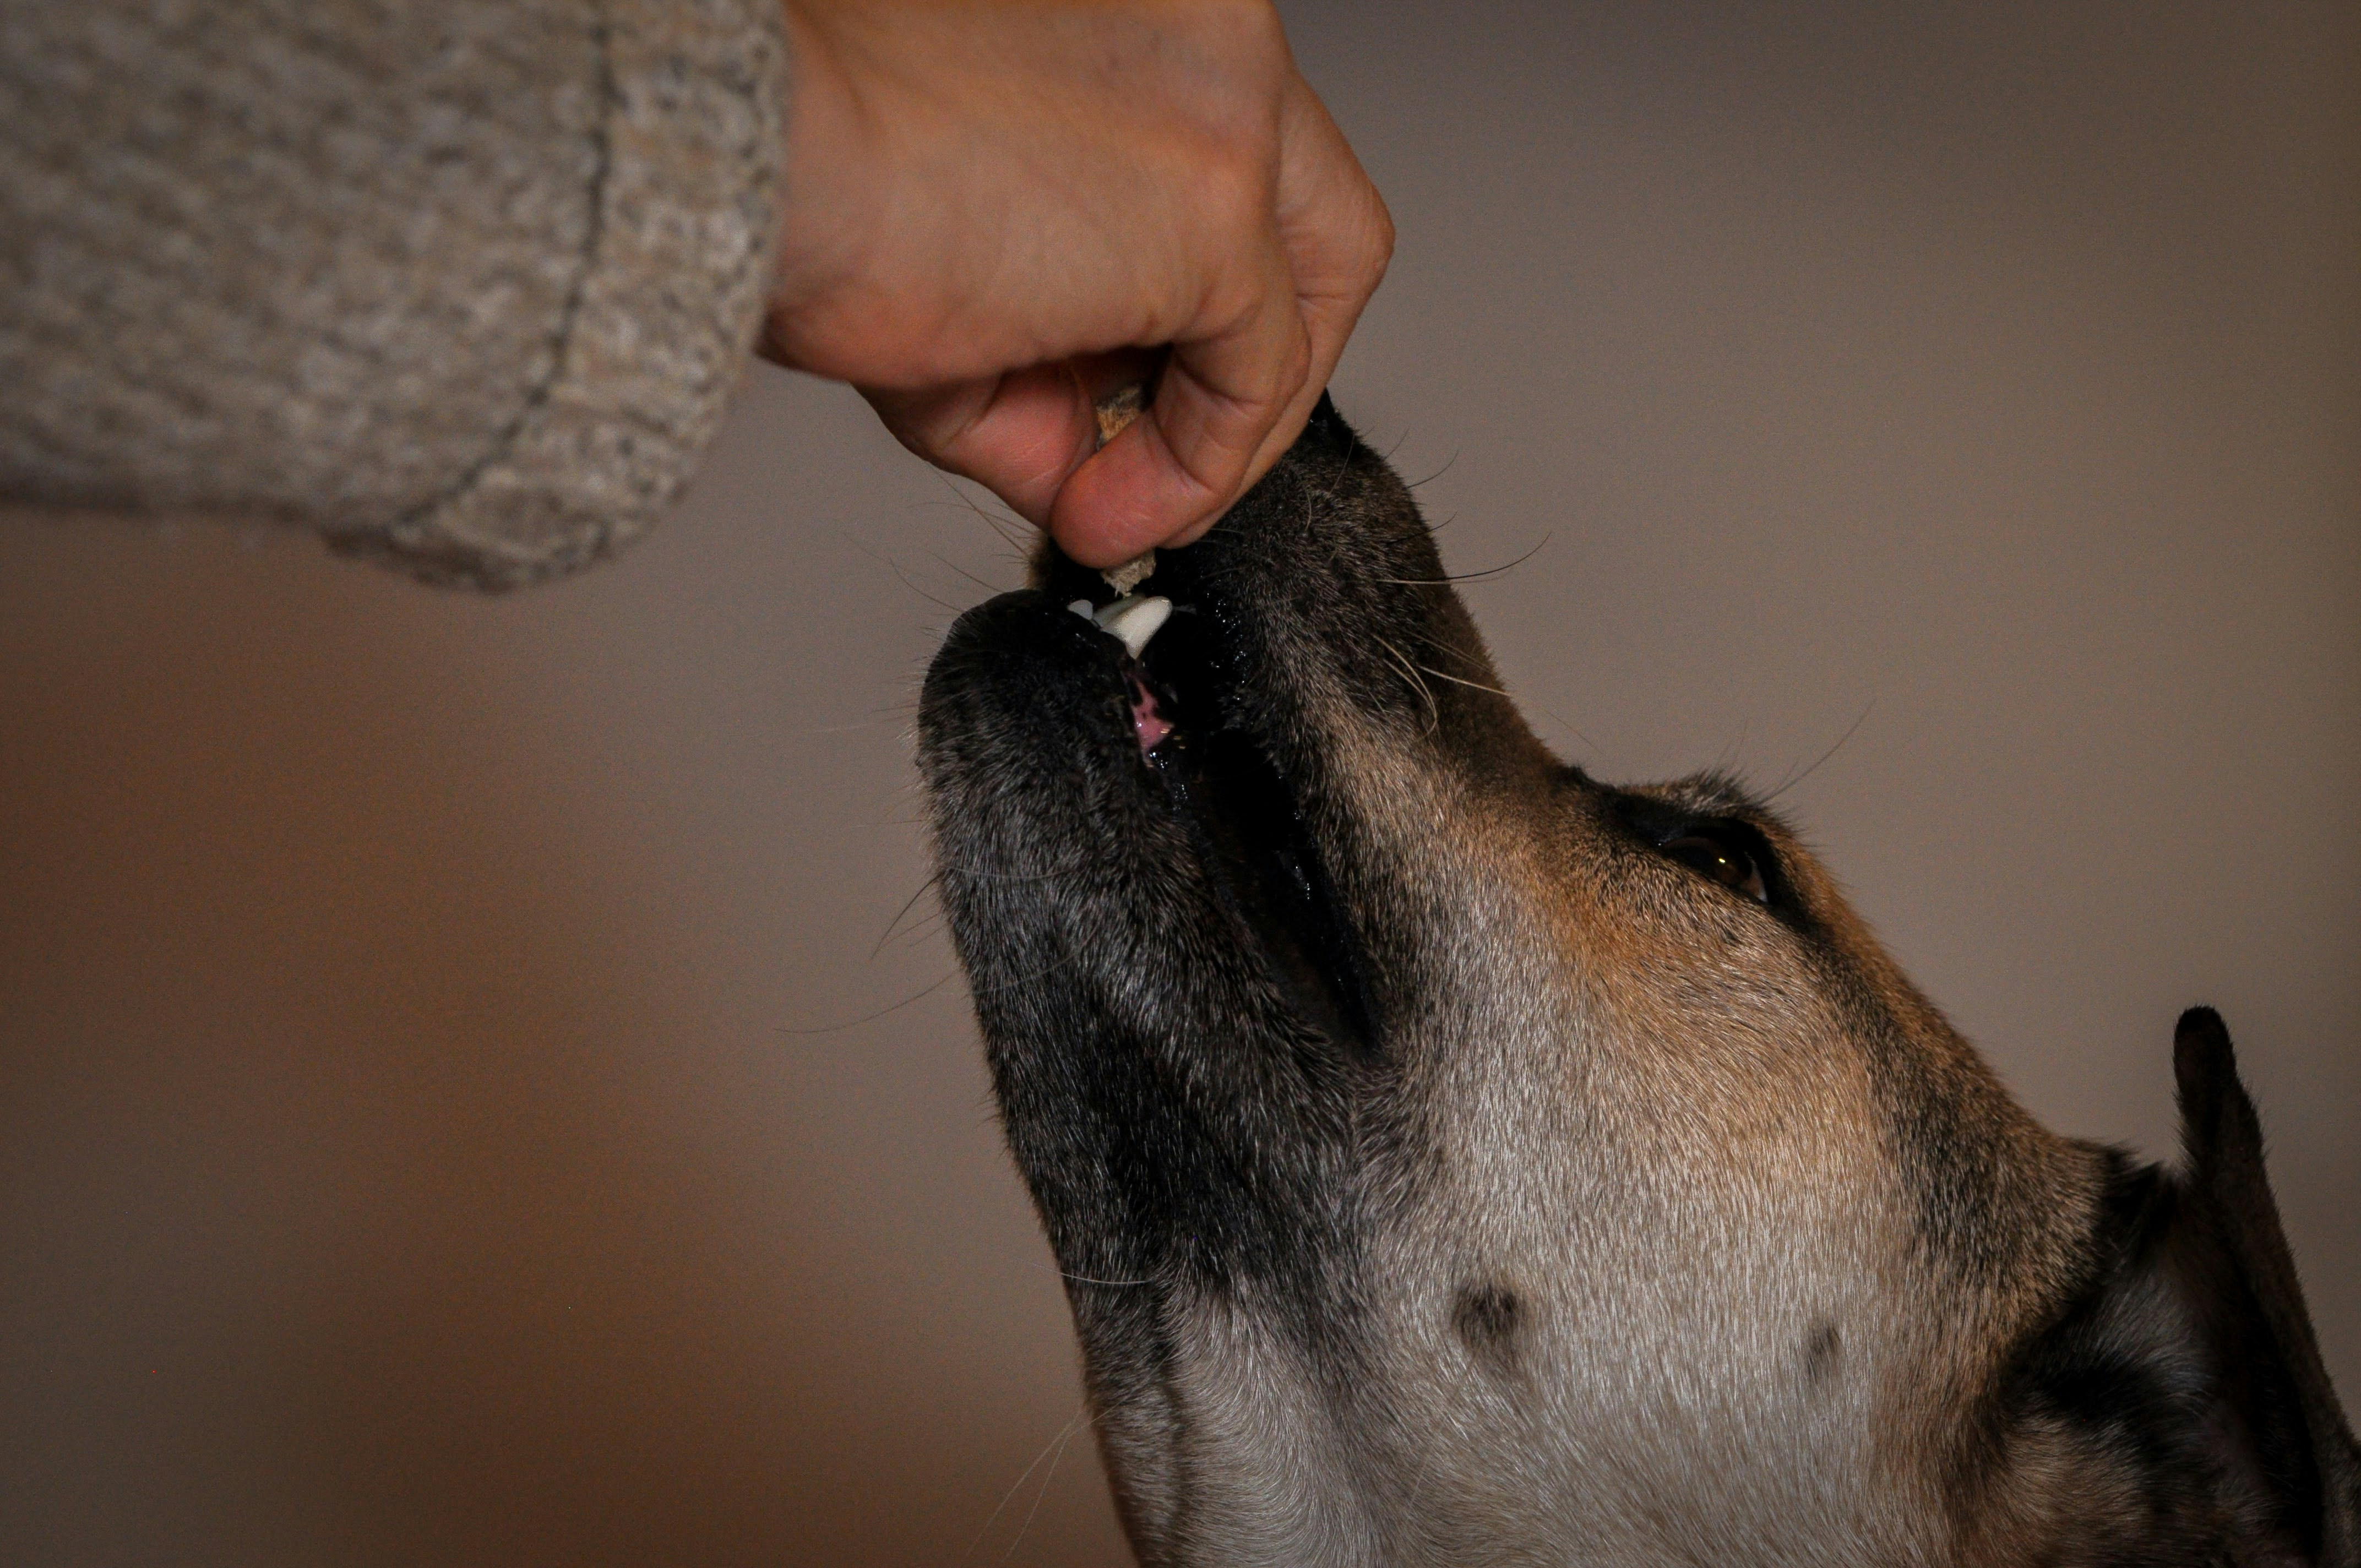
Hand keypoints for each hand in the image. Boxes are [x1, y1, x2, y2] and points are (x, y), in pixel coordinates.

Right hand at [760, 0, 1392, 566]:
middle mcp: (1210, 28)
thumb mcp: (978, 281)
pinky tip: (1108, 508)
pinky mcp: (1220, 212)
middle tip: (1174, 460)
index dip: (1215, 300)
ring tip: (1114, 504)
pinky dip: (1195, 469)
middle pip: (1318, 219)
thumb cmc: (820, 178)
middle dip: (1261, 366)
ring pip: (1307, 300)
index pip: (1247, 156)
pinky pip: (1252, 381)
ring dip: (1221, 431)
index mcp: (1152, 13)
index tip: (1145, 388)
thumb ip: (1063, 371)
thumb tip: (1105, 483)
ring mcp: (1229, 112)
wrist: (753, 160)